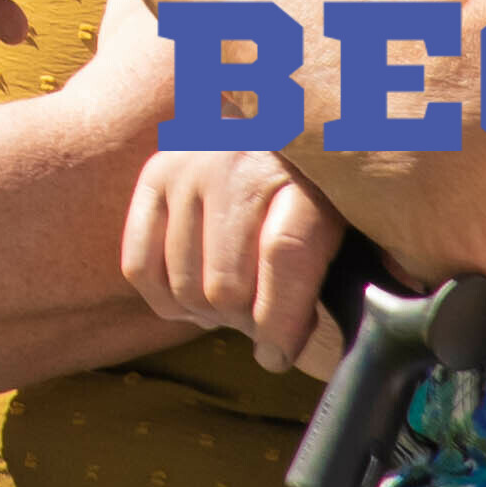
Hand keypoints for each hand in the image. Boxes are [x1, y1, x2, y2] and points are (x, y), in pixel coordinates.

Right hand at [124, 146, 353, 374]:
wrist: (274, 131)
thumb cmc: (319, 199)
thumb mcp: (346, 228)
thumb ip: (344, 277)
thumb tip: (316, 342)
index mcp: (303, 173)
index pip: (284, 255)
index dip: (280, 321)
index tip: (279, 355)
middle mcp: (238, 160)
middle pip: (225, 284)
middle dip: (243, 323)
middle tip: (259, 323)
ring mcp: (188, 165)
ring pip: (184, 285)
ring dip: (209, 316)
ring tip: (233, 307)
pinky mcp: (153, 176)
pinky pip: (139, 267)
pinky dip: (167, 301)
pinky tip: (195, 298)